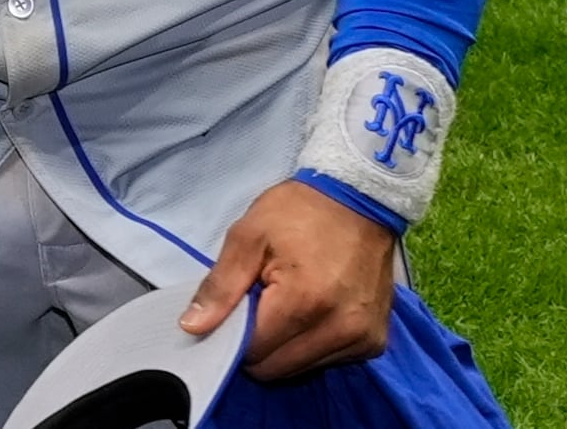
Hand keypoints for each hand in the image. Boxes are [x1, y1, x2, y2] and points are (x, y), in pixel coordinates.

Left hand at [179, 180, 396, 381]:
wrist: (360, 196)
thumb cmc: (300, 211)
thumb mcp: (249, 235)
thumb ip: (220, 286)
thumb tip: (192, 327)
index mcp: (304, 302)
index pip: (252, 353)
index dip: (236, 332)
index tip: (241, 304)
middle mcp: (339, 329)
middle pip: (276, 369)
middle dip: (260, 344)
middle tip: (266, 301)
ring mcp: (361, 339)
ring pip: (301, 370)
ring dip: (287, 347)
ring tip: (292, 303)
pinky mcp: (374, 342)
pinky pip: (329, 361)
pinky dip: (313, 345)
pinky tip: (316, 310)